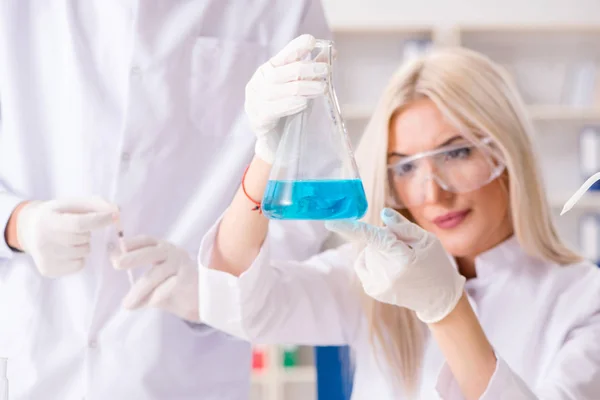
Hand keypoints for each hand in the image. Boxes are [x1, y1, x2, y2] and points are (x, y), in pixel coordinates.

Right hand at [17, 197, 117, 277]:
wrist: (30, 229)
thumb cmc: (59, 214)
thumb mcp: (73, 204)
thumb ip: (96, 204)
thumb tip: (117, 211)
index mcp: (47, 220)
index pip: (79, 223)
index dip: (99, 220)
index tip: (114, 217)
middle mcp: (42, 240)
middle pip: (83, 240)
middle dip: (88, 233)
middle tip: (77, 229)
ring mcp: (44, 257)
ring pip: (83, 254)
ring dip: (83, 246)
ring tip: (70, 239)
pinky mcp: (48, 270)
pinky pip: (78, 265)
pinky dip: (79, 258)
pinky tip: (67, 250)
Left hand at [111, 236, 198, 321]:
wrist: (203, 298)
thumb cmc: (175, 284)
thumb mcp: (158, 271)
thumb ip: (140, 265)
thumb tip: (113, 258)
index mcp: (165, 248)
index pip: (148, 241)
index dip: (133, 242)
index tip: (119, 247)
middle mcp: (174, 254)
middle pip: (152, 253)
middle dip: (133, 258)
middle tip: (116, 264)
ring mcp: (181, 268)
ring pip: (154, 276)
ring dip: (138, 292)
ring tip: (127, 304)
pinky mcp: (185, 283)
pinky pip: (162, 292)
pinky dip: (151, 300)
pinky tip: (148, 304)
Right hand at [245, 34, 329, 162]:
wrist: (274, 142)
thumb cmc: (287, 111)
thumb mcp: (300, 89)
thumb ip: (311, 72)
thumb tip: (331, 52)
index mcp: (268, 70)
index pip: (282, 55)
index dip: (296, 47)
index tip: (312, 41)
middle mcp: (258, 82)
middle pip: (281, 72)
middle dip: (305, 69)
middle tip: (325, 70)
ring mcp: (254, 100)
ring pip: (278, 89)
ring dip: (303, 87)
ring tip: (321, 88)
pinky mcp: (257, 118)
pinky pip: (274, 108)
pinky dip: (291, 104)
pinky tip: (304, 103)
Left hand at [326, 208, 465, 322]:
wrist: (437, 298)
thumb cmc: (435, 264)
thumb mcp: (427, 241)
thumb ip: (403, 227)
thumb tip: (382, 214)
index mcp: (404, 259)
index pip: (375, 238)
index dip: (351, 228)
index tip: (330, 222)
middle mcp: (388, 274)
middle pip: (374, 243)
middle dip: (385, 239)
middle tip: (406, 250)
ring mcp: (379, 284)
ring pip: (368, 252)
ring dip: (379, 251)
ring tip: (401, 262)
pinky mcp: (372, 290)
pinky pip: (363, 263)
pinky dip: (372, 260)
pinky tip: (389, 267)